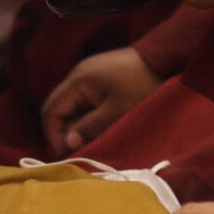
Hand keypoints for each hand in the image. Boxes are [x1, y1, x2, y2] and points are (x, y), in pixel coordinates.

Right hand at [41, 47, 158, 156]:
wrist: (162, 58)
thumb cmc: (140, 85)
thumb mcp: (116, 111)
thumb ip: (89, 127)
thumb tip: (67, 144)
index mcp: (77, 81)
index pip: (51, 110)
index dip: (53, 134)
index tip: (64, 155)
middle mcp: (77, 75)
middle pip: (59, 107)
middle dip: (63, 132)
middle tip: (76, 152)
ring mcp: (87, 75)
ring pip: (71, 105)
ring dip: (75, 125)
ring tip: (87, 143)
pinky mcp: (98, 77)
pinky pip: (83, 100)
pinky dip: (85, 116)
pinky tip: (96, 128)